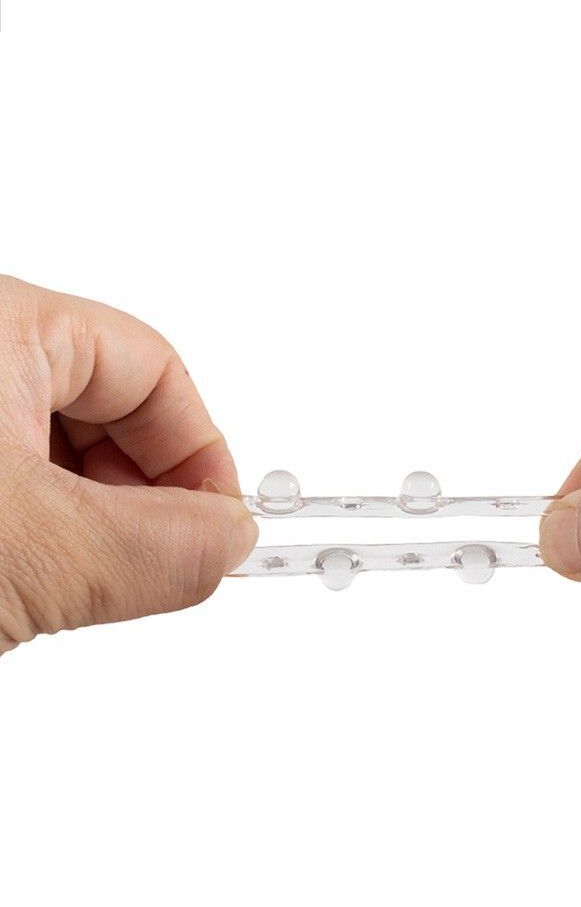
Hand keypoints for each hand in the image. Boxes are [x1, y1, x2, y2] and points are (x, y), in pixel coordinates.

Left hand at [0, 276, 257, 651]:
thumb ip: (156, 547)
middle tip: (149, 566)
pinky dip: (38, 536)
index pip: (150, 367)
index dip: (199, 451)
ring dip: (87, 525)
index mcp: (0, 324)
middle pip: (105, 409)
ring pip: (55, 456)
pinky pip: (15, 488)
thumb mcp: (32, 548)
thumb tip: (231, 539)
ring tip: (68, 583)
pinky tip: (22, 582)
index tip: (217, 527)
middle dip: (139, 495)